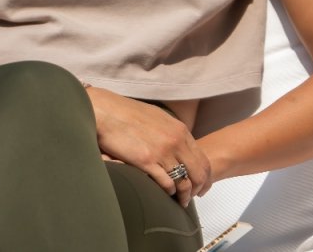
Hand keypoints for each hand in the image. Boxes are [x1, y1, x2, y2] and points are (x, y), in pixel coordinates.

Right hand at [87, 87, 211, 205]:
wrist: (107, 111)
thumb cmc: (129, 114)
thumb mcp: (159, 118)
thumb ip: (172, 133)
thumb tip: (178, 148)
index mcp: (180, 130)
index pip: (203, 159)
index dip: (204, 177)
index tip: (200, 187)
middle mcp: (176, 141)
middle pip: (199, 173)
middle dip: (198, 189)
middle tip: (192, 198)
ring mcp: (162, 152)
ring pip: (184, 181)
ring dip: (184, 195)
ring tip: (180, 202)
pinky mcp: (146, 161)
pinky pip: (166, 183)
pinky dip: (168, 192)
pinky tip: (165, 194)